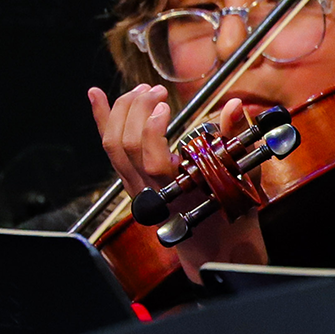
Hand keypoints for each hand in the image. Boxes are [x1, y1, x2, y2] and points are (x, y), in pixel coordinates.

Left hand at [86, 85, 267, 277]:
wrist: (213, 242)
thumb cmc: (229, 207)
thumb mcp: (239, 174)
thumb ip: (234, 138)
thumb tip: (234, 105)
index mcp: (177, 192)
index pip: (152, 161)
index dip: (152, 130)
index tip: (165, 106)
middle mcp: (149, 192)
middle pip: (126, 147)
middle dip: (137, 111)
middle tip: (157, 91)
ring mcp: (135, 187)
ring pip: (112, 146)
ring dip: (121, 111)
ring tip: (140, 90)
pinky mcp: (129, 180)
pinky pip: (110, 149)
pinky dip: (102, 120)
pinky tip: (95, 94)